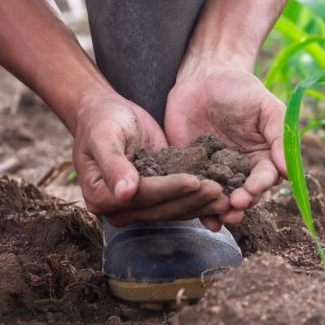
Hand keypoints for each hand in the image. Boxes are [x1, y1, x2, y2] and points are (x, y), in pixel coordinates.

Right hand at [72, 90, 223, 225]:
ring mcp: (138, 206)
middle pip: (161, 208)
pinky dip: (199, 200)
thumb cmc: (101, 121)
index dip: (169, 189)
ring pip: (173, 210)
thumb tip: (125, 193)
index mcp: (100, 196)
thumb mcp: (104, 136)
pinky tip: (220, 195)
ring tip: (224, 195)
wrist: (105, 114)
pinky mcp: (156, 197)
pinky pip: (179, 203)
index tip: (194, 181)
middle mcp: (119, 208)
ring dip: (200, 204)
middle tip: (218, 189)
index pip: (142, 196)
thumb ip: (113, 163)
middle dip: (191, 199)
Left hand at [165, 59, 286, 228]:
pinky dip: (197, 207)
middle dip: (241, 203)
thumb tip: (287, 170)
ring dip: (222, 211)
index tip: (251, 190)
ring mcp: (216, 172)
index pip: (265, 177)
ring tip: (219, 217)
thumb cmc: (240, 88)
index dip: (259, 186)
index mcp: (263, 155)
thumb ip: (279, 134)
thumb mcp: (265, 106)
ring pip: (222, 198)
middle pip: (245, 194)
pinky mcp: (192, 171)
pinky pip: (195, 192)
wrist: (203, 77)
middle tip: (233, 206)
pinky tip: (200, 218)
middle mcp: (241, 169)